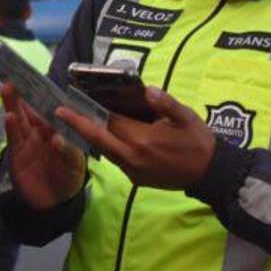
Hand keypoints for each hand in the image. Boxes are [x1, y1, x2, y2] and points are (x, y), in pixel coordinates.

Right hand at [0, 83, 86, 210]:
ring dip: (13, 104)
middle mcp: (40, 130)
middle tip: (15, 73)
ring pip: (19, 119)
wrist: (55, 202)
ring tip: (8, 87)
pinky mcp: (17, 154)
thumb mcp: (75, 164)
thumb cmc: (68, 176)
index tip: (36, 75)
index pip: (49, 106)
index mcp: (56, 127)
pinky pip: (14, 139)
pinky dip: (11, 128)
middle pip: (30, 108)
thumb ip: (68, 151)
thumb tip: (57, 138)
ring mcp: (27, 141)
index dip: (43, 91)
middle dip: (23, 91)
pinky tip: (8, 116)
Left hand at [56, 86, 214, 189]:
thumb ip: (166, 104)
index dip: (89, 111)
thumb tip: (148, 91)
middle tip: (60, 112)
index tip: (70, 102)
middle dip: (79, 125)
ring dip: (92, 137)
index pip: (109, 122)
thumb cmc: (198, 141)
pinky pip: (117, 161)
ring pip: (106, 152)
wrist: (210, 173)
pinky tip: (106, 137)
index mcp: (143, 140)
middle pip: (100, 139)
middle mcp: (133, 158)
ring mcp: (133, 171)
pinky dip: (109, 148)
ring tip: (79, 122)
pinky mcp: (137, 179)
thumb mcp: (186, 117)